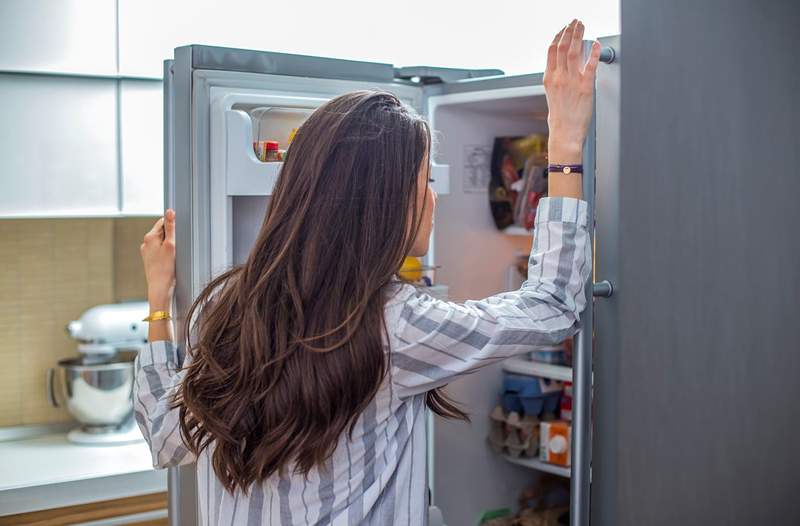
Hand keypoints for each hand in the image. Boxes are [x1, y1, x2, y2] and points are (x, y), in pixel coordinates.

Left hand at [140, 209, 175, 310]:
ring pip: (162, 243)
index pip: (163, 222)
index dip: (173, 227)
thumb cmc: (166, 269)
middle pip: (162, 232)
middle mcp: (145, 243)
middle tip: (177, 249)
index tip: (179, 236)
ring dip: (169, 246)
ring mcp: (147, 252)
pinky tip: (170, 262)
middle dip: (171, 238)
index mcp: (149, 237)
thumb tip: (170, 211)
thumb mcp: (171, 245)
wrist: (160, 288)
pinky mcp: (150, 260)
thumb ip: (171, 227)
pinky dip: (166, 254)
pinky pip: (160, 252)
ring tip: (173, 257)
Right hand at [543, 19, 600, 162]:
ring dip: (578, 35)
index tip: (563, 29)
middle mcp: (559, 78)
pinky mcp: (585, 87)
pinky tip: (597, 44)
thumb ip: (557, 82)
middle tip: (575, 22)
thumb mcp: (552, 97)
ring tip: (582, 25)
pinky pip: (590, 65)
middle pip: (562, 47)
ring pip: (573, 51)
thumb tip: (564, 72)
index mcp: (549, 79)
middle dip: (569, 31)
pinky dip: (594, 52)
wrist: (564, 134)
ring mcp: (571, 81)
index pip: (551, 51)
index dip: (558, 37)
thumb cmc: (560, 120)